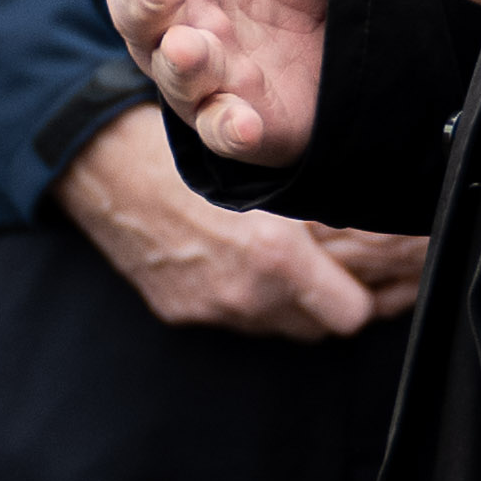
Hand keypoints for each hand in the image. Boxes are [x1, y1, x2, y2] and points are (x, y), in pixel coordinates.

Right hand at [54, 105, 422, 338]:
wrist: (104, 164)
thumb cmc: (188, 150)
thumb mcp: (266, 172)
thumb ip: (318, 211)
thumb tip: (377, 230)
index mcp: (274, 260)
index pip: (350, 315)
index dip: (368, 296)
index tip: (375, 276)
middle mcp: (244, 296)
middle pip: (319, 329)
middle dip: (335, 303)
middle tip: (345, 271)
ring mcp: (210, 310)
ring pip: (280, 329)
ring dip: (293, 306)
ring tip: (297, 268)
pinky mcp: (180, 312)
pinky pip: (236, 321)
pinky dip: (250, 300)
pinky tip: (245, 265)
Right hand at [85, 0, 336, 164]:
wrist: (309, 24)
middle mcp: (165, 5)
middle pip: (130, 4)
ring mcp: (195, 63)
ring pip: (170, 69)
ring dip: (178, 60)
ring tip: (195, 48)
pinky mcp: (236, 114)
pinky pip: (219, 128)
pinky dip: (226, 127)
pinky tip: (241, 122)